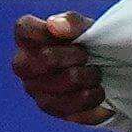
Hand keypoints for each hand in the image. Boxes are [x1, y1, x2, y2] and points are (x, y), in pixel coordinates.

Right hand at [13, 12, 113, 126]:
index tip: (71, 38)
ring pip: (57, 87)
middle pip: (45, 58)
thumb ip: (72, 22)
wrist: (107, 72)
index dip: (49, 31)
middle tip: (88, 57)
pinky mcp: (52, 109)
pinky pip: (70, 109)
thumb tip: (54, 24)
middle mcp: (25, 65)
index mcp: (30, 39)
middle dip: (74, 57)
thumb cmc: (89, 45)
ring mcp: (35, 89)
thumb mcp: (87, 29)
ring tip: (96, 75)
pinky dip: (90, 101)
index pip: (24, 28)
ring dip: (86, 80)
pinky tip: (98, 92)